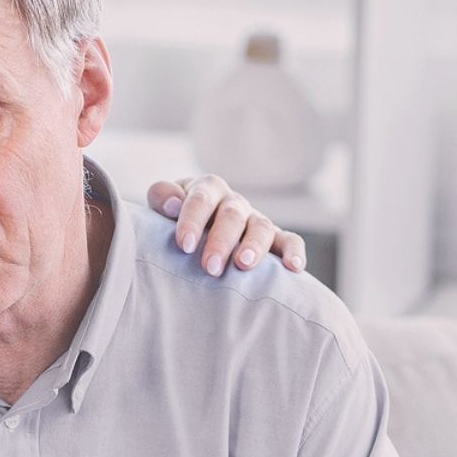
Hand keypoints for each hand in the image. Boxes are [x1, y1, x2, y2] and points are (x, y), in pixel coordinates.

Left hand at [147, 175, 307, 275]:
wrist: (195, 231)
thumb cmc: (176, 220)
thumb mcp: (164, 204)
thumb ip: (162, 197)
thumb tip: (172, 204)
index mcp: (208, 189)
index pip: (201, 199)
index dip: (192, 220)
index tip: (183, 244)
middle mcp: (234, 202)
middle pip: (232, 216)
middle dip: (221, 241)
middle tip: (210, 267)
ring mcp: (255, 220)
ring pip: (261, 227)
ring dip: (254, 246)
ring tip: (244, 265)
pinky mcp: (274, 238)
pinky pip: (289, 240)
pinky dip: (294, 251)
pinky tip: (294, 267)